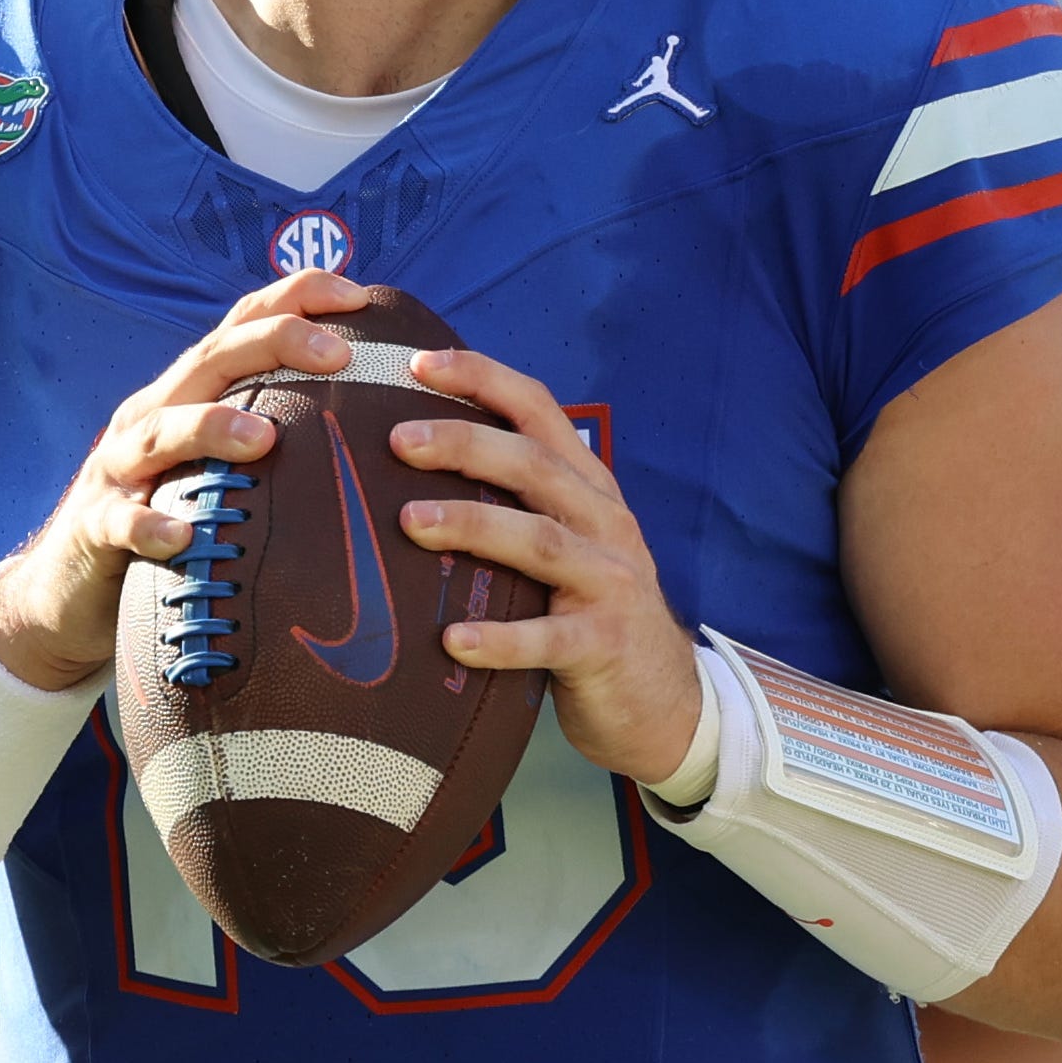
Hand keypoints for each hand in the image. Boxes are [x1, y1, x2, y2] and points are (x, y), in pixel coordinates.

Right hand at [0, 270, 372, 686]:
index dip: (295, 298)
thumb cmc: (169, 522)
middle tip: (337, 353)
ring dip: (212, 427)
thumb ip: (273, 440)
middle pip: (210, 361)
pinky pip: (122, 523)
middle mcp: (153, 416)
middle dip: (273, 343)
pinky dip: (149, 526)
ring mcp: (120, 469)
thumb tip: (372, 429)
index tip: (359, 294)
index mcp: (189, 396)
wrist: (66, 592)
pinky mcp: (96, 528)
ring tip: (263, 438)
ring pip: (162, 432)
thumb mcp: (216, 470)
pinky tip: (181, 537)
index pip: (241, 326)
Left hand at [385, 345, 702, 780]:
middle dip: (466, 444)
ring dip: (474, 526)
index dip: (483, 379)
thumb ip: (514, 503)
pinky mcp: (604, 645)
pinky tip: (453, 640)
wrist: (663, 699)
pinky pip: (550, 638)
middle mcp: (605, 523)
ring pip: (542, 542)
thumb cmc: (587, 612)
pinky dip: (501, 638)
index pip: (539, 412)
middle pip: (535, 467)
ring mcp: (611, 583)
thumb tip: (409, 465)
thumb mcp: (565, 543)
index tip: (420, 363)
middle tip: (398, 440)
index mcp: (588, 488)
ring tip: (410, 522)